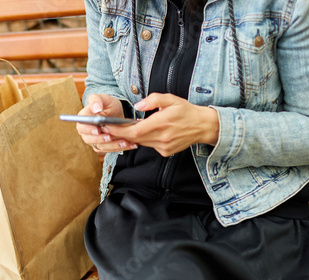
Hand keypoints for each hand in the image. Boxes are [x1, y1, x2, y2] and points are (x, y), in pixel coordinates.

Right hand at [76, 94, 137, 152]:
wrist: (117, 114)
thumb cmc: (109, 105)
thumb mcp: (105, 98)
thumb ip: (97, 99)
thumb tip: (96, 108)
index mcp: (84, 119)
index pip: (82, 126)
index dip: (88, 129)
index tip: (98, 130)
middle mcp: (86, 131)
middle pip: (89, 139)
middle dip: (100, 139)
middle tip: (110, 137)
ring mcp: (94, 140)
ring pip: (100, 146)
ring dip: (112, 145)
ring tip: (124, 142)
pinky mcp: (103, 146)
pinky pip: (109, 150)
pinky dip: (119, 148)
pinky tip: (129, 145)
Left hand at [100, 93, 218, 156]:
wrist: (202, 126)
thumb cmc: (186, 111)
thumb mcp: (171, 99)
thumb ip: (153, 100)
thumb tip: (137, 106)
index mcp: (162, 123)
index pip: (135, 130)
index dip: (119, 130)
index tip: (106, 126)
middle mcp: (162, 138)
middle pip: (134, 138)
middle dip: (119, 133)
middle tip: (106, 128)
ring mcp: (163, 147)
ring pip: (140, 142)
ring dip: (130, 136)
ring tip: (121, 128)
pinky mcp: (165, 152)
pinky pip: (149, 145)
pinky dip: (143, 139)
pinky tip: (144, 132)